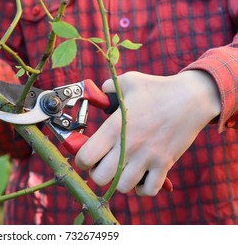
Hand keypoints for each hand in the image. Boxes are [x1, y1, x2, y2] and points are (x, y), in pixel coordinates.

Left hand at [75, 70, 220, 195]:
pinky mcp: (164, 164)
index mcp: (114, 128)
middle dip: (97, 173)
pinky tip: (140, 177)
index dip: (81, 160)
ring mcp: (147, 158)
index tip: (87, 155)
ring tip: (121, 170)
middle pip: (100, 178)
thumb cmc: (158, 89)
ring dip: (119, 181)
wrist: (191, 98)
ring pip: (123, 187)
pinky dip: (142, 189)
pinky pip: (149, 190)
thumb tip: (98, 92)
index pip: (86, 156)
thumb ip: (108, 88)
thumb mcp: (128, 81)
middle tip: (102, 164)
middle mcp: (128, 146)